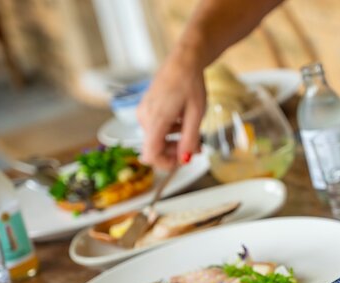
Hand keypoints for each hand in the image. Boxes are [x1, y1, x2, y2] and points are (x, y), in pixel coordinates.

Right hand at [137, 47, 205, 169]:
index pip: (151, 155)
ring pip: (156, 139)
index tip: (182, 161)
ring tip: (192, 131)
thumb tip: (185, 160)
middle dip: (175, 151)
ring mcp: (143, 112)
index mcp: (156, 120)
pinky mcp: (146, 108)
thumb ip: (190, 140)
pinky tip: (182, 121)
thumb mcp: (196, 115)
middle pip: (155, 148)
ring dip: (174, 141)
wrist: (184, 60)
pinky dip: (170, 131)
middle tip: (196, 147)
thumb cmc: (191, 83)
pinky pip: (156, 128)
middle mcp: (145, 117)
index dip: (166, 164)